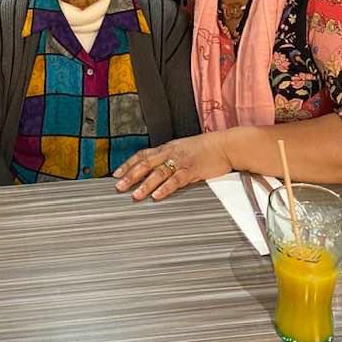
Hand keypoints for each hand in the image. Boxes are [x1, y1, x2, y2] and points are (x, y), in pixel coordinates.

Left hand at [113, 134, 231, 200]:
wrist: (225, 145)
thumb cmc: (205, 148)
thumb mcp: (182, 149)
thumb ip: (168, 157)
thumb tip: (153, 167)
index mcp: (167, 148)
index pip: (142, 155)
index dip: (128, 164)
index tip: (116, 174)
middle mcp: (171, 153)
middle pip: (146, 164)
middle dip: (130, 176)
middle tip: (118, 186)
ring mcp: (181, 161)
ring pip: (158, 173)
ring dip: (145, 185)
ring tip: (135, 195)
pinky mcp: (192, 170)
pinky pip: (176, 180)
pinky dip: (165, 188)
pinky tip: (157, 195)